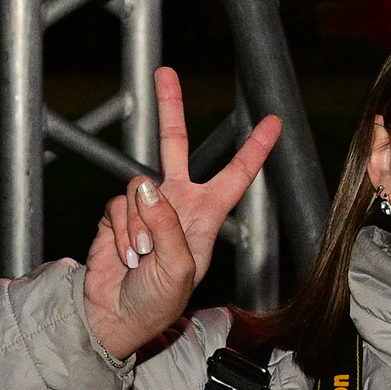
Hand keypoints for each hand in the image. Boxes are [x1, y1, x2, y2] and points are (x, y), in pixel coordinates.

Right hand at [82, 67, 282, 361]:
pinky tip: (124, 254)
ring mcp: (147, 207)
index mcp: (206, 214)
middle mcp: (178, 203)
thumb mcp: (178, 268)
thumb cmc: (159, 302)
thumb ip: (166, 225)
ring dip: (137, 223)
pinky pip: (117, 206)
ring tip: (140, 254)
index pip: (235, 175)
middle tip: (165, 73)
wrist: (117, 316)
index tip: (273, 123)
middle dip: (170, 109)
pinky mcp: (118, 215)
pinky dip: (119, 232)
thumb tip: (148, 185)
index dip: (254, 149)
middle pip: (175, 145)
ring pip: (138, 186)